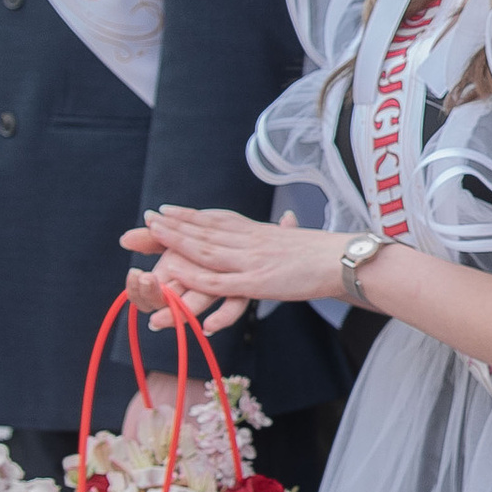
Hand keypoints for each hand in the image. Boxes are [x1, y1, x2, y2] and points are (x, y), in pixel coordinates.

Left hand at [127, 208, 334, 324]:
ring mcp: (251, 261)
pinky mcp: (257, 282)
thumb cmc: (326, 253)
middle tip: (148, 217)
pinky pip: (220, 280)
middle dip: (174, 225)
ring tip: (154, 232)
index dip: (190, 215)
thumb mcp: (299, 239)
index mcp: (259, 233)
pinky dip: (195, 276)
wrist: (343, 259)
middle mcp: (250, 242)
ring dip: (178, 241)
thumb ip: (286, 232)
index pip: (217, 220)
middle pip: (205, 231)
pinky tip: (176, 272)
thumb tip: (290, 218)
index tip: (167, 210)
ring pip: (206, 250)